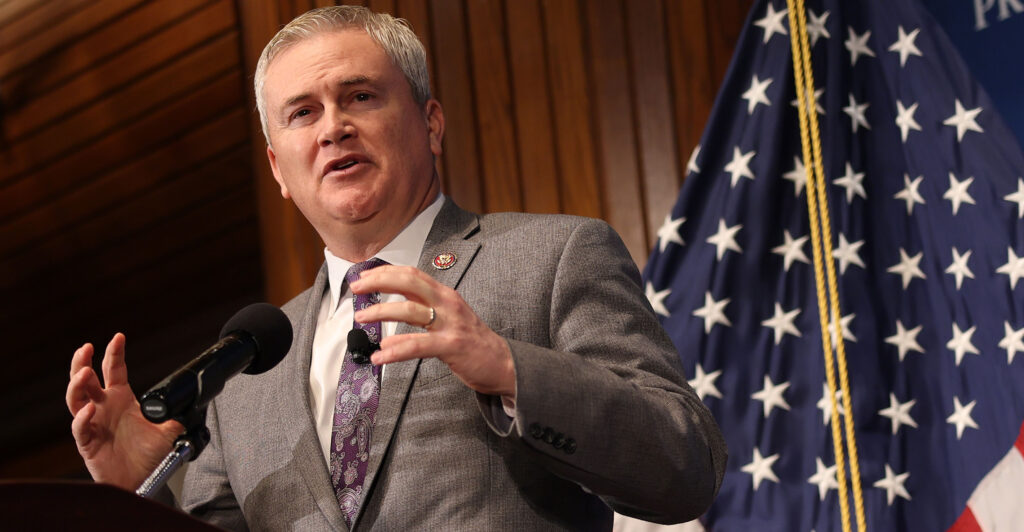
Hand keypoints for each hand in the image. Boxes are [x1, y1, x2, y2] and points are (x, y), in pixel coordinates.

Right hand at [67, 333, 183, 489]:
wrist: (143, 480)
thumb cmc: (150, 455)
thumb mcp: (171, 429)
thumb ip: (179, 413)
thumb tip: (196, 400)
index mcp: (122, 398)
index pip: (114, 370)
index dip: (114, 353)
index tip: (119, 336)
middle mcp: (104, 407)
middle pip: (86, 380)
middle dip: (82, 362)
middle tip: (86, 347)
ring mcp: (94, 423)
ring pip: (76, 399)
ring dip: (77, 385)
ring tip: (84, 372)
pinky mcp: (88, 443)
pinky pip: (80, 428)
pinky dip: (83, 418)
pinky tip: (90, 410)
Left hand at [350, 265, 515, 397]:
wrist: (502, 363)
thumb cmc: (472, 342)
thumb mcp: (448, 317)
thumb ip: (422, 310)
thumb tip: (390, 308)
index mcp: (445, 294)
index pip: (411, 273)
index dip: (384, 271)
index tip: (363, 275)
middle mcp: (447, 303)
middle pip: (408, 281)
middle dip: (378, 281)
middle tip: (356, 287)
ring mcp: (450, 323)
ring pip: (409, 310)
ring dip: (380, 311)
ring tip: (361, 317)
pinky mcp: (451, 345)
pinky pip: (417, 345)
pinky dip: (395, 350)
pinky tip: (380, 355)